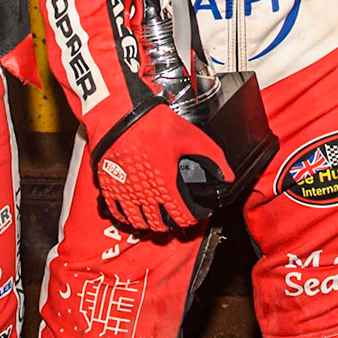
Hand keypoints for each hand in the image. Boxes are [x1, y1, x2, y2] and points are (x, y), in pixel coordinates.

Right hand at [92, 102, 232, 232]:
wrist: (120, 114)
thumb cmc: (152, 123)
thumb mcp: (189, 137)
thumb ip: (213, 158)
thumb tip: (228, 176)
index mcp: (166, 185)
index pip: (182, 216)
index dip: (192, 218)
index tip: (195, 212)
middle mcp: (145, 194)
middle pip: (160, 224)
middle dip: (171, 222)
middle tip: (176, 213)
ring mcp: (125, 192)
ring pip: (139, 221)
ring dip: (150, 222)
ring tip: (157, 214)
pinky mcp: (108, 186)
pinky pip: (118, 212)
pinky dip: (127, 216)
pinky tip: (133, 210)